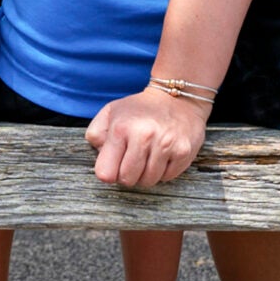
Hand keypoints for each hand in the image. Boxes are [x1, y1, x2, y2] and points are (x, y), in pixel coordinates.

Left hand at [85, 88, 208, 187]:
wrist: (177, 98)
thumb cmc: (141, 108)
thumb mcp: (110, 112)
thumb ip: (96, 134)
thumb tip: (100, 155)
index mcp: (121, 129)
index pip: (106, 174)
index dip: (109, 172)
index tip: (114, 163)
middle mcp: (144, 137)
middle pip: (127, 180)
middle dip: (127, 174)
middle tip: (132, 160)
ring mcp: (166, 145)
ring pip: (148, 181)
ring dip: (145, 174)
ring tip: (147, 156)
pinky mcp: (183, 152)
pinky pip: (167, 178)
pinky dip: (163, 172)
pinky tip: (162, 156)